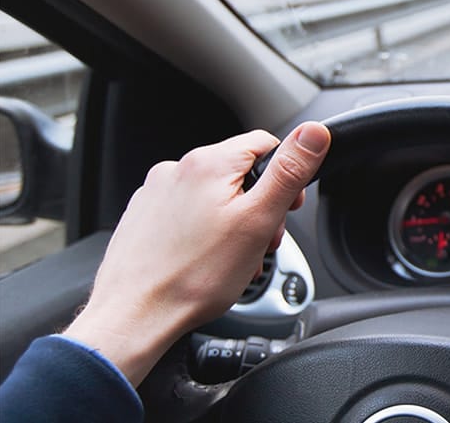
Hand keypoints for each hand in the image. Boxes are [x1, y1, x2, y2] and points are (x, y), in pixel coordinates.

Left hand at [65, 122, 330, 385]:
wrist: (135, 315)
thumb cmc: (194, 276)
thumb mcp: (259, 220)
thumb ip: (289, 171)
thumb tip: (314, 133)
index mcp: (208, 163)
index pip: (265, 144)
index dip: (286, 176)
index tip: (288, 208)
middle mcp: (176, 169)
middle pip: (240, 173)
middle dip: (259, 206)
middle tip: (260, 242)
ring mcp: (156, 193)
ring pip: (214, 196)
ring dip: (234, 223)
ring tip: (234, 259)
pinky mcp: (144, 217)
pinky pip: (188, 214)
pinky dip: (205, 233)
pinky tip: (206, 261)